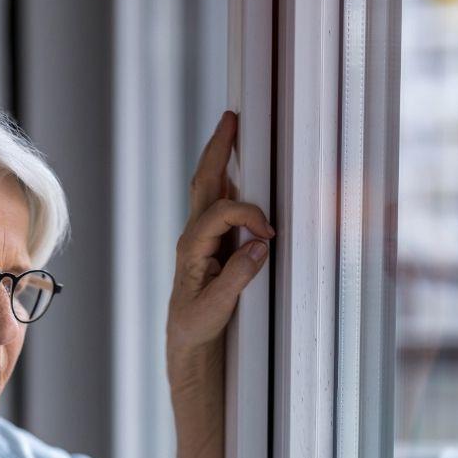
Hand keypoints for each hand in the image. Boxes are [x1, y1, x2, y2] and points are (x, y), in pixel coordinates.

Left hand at [166, 110, 273, 364]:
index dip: (249, 214)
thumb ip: (238, 278)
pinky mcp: (211, 242)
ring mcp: (201, 236)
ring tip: (233, 130)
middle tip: (231, 118)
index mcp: (192, 247)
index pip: (222, 211)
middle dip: (218, 148)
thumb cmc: (197, 325)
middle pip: (205, 181)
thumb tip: (260, 246)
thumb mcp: (216, 307)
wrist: (187, 339)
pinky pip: (219, 202)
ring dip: (222, 158)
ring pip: (210, 187)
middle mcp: (193, 235)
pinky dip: (230, 180)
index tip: (269, 234)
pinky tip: (240, 169)